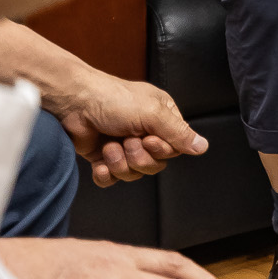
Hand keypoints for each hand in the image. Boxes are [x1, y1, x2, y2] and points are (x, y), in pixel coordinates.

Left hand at [47, 72, 205, 187]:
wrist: (74, 103)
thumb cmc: (115, 99)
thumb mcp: (153, 113)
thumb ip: (179, 133)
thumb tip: (203, 147)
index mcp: (162, 119)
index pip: (174, 148)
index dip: (161, 150)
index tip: (148, 139)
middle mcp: (145, 134)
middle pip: (155, 164)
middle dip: (139, 158)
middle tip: (126, 141)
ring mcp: (123, 147)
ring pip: (134, 173)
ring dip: (120, 163)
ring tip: (109, 147)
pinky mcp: (103, 158)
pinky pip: (111, 179)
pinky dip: (106, 175)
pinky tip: (100, 165)